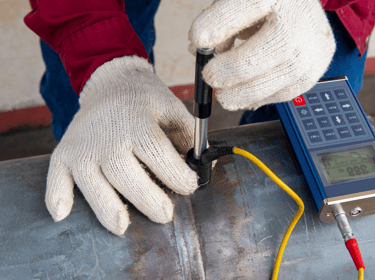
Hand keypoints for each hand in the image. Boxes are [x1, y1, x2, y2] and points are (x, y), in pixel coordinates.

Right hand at [46, 56, 197, 234]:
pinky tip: (61, 215)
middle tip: (164, 215)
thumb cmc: (144, 99)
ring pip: (92, 181)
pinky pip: (57, 176)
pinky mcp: (64, 152)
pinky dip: (56, 196)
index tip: (189, 186)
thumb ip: (189, 134)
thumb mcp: (171, 108)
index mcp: (137, 122)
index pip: (158, 154)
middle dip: (147, 199)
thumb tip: (204, 162)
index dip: (177, 175)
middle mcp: (107, 136)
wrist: (110, 82)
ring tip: (121, 227)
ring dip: (105, 207)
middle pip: (126, 173)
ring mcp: (83, 146)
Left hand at [189, 0, 335, 109]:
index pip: (250, 4)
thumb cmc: (261, 8)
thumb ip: (218, 26)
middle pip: (278, 46)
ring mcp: (314, 43)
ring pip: (286, 75)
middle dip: (237, 69)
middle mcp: (301, 16)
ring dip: (247, 92)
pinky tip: (246, 94)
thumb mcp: (236, 6)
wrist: (297, 10)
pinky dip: (262, 96)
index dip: (221, 24)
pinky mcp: (317, 67)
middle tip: (211, 79)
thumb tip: (197, 52)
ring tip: (225, 96)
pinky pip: (289, 90)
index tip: (197, 39)